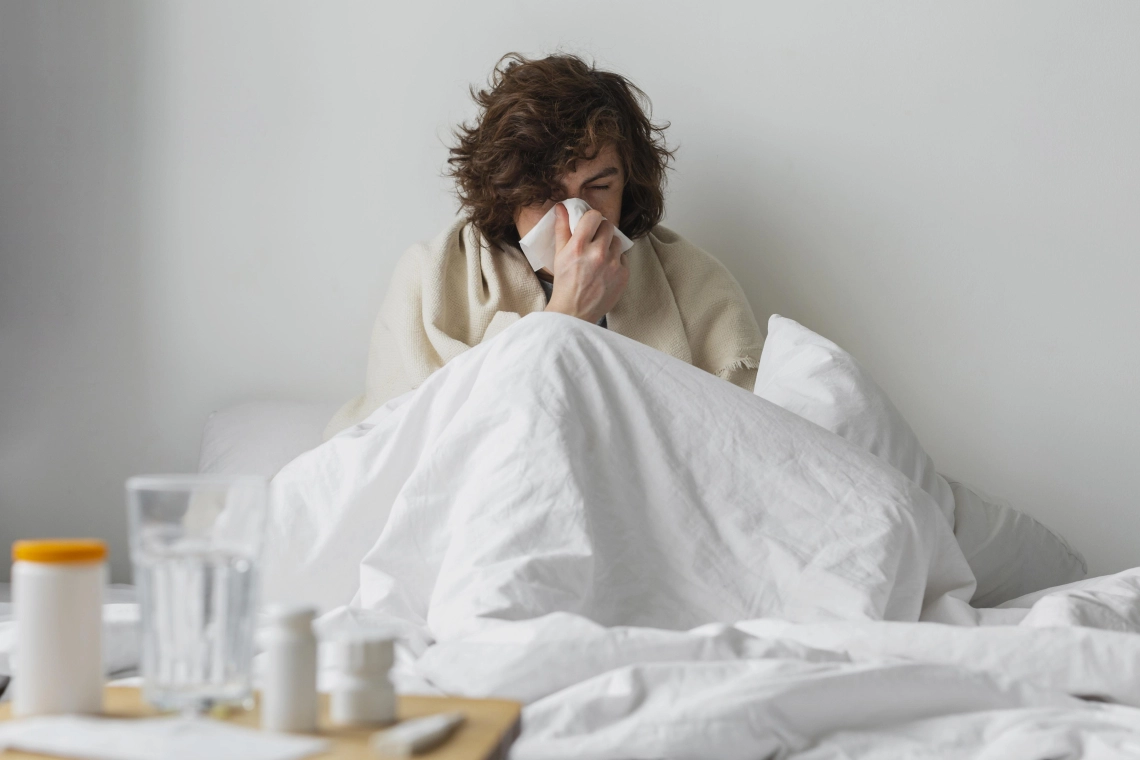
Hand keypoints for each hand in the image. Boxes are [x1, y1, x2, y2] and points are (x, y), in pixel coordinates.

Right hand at [543, 203, 628, 323]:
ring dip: (609, 246)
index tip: (588, 225)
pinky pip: (623, 258)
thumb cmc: (564, 283)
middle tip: (593, 242)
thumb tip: (561, 207)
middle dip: (600, 231)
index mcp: (579, 246)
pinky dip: (616, 261)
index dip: (591, 219)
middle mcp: (597, 254)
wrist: (574, 312)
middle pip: (608, 226)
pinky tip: (605, 271)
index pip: (594, 216)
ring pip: (617, 241)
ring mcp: (613, 265)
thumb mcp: (559, 255)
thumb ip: (562, 228)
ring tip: (599, 258)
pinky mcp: (623, 275)